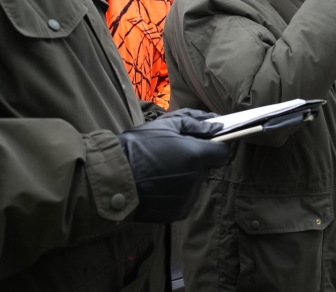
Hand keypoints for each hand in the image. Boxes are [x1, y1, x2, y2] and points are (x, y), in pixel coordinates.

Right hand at [117, 109, 231, 222]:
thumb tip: (215, 126)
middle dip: (194, 160)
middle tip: (171, 154)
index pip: (223, 153)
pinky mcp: (178, 213)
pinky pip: (184, 198)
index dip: (216, 146)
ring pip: (194, 183)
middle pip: (206, 167)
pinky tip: (157, 185)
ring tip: (160, 170)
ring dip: (184, 176)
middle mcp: (196, 179)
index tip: (205, 144)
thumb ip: (195, 123)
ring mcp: (187, 198)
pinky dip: (175, 192)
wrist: (112, 181)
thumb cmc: (137, 148)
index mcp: (196, 156)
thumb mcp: (165, 125)